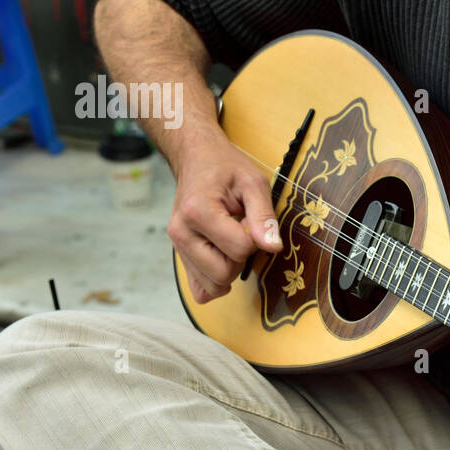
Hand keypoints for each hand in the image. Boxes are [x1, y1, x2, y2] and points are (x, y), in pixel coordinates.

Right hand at [167, 133, 283, 303]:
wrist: (197, 160)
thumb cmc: (227, 168)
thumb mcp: (254, 183)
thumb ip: (264, 216)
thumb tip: (273, 248)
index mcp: (197, 212)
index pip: (240, 249)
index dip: (255, 237)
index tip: (248, 217)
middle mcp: (181, 233)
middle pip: (223, 273)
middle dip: (241, 257)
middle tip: (240, 230)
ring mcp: (177, 246)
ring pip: (211, 286)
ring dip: (229, 269)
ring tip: (229, 239)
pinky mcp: (179, 255)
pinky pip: (199, 290)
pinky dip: (216, 280)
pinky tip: (223, 259)